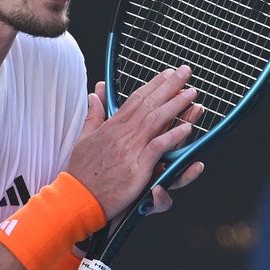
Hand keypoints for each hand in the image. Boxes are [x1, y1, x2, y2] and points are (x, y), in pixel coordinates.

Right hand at [65, 66, 201, 219]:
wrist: (77, 197)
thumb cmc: (82, 172)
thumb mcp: (84, 137)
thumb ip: (93, 115)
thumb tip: (94, 94)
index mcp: (112, 126)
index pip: (136, 99)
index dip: (154, 85)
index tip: (168, 74)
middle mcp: (122, 134)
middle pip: (150, 104)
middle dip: (170, 86)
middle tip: (185, 72)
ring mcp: (130, 149)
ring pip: (156, 120)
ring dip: (176, 105)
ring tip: (192, 94)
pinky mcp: (137, 168)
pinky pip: (158, 148)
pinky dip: (172, 137)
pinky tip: (187, 128)